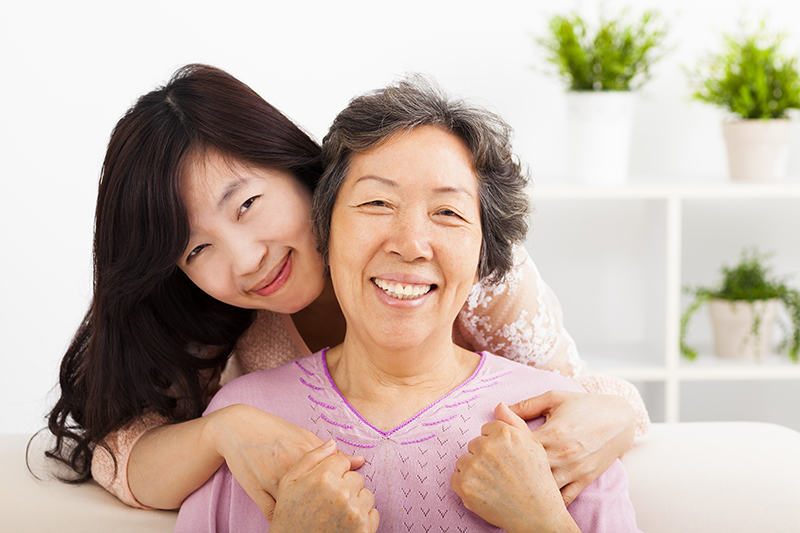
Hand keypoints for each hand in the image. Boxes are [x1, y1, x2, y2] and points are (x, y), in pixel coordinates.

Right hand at [206, 404, 363, 520]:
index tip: (344, 492)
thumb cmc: (275, 431)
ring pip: (298, 508)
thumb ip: (333, 453)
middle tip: (333, 505)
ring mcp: (272, 481)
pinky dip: (286, 518)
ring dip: (311, 513)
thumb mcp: (305, 436)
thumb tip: (360, 462)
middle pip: (319, 494)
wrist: (238, 429)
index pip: (335, 478)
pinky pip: (275, 514)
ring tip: (318, 513)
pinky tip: (295, 516)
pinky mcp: (257, 493)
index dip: (344, 488)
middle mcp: (290, 467)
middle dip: (331, 504)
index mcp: (306, 453)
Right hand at [270, 440, 378, 532]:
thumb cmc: (290, 516)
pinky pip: (373, 514)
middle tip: (328, 502)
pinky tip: (344, 523)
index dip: (333, 473)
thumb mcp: (290, 481)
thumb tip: (333, 443)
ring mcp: (354, 513)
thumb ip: (313, 457)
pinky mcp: (364, 530)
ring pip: (366, 495)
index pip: (343, 462)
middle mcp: (341, 493)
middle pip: (356, 478)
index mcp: (323, 478)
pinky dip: (362, 518)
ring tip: (336, 513)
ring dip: (355, 502)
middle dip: (345, 487)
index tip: (324, 486)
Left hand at [451, 403, 577, 532]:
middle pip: (475, 444)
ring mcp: (475, 466)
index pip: (487, 429)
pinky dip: (466, 485)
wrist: (539, 515)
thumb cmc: (539, 480)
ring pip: (464, 460)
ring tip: (495, 483)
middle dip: (485, 456)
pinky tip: (485, 491)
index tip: (506, 458)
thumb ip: (514, 422)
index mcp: (505, 433)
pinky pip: (455, 477)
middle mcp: (488, 446)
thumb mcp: (533, 444)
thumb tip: (498, 405)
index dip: (497, 445)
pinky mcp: (465, 486)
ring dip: (474, 470)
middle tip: (502, 473)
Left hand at [510, 390, 635, 504]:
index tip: (493, 447)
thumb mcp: (555, 398)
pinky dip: (550, 502)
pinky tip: (536, 499)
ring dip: (527, 488)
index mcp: (552, 433)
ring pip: (544, 488)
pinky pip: (564, 498)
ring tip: (513, 485)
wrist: (620, 419)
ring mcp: (574, 470)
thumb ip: (527, 404)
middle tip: (498, 469)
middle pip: (527, 469)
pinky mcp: (584, 480)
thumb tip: (500, 409)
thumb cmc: (585, 405)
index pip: (518, 445)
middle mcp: (562, 454)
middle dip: (511, 470)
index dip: (502, 447)